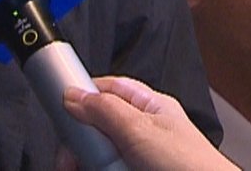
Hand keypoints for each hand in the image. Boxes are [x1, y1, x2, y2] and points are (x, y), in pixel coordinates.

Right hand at [61, 76, 236, 170]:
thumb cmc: (189, 165)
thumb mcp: (140, 130)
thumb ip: (105, 110)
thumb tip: (73, 95)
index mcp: (149, 107)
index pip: (109, 88)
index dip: (84, 94)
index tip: (61, 109)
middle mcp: (142, 131)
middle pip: (97, 127)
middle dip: (81, 142)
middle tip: (70, 159)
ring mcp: (138, 157)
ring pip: (99, 155)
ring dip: (87, 163)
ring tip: (86, 170)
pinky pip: (108, 169)